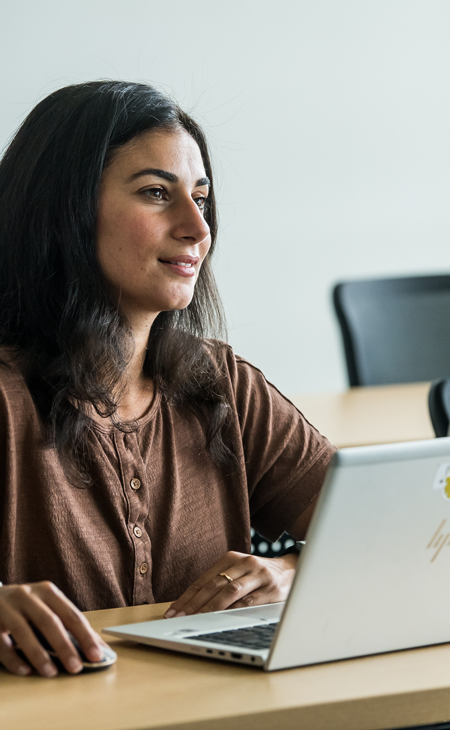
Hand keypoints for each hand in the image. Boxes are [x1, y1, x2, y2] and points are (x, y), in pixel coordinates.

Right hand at [0, 581, 104, 677]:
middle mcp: (27, 596)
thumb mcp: (44, 606)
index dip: (85, 635)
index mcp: (47, 591)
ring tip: (51, 673)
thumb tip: (95, 647)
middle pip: (49, 622)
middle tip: (76, 667)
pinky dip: (14, 658)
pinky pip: (1, 643)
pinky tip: (25, 671)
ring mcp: (7, 608)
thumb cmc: (24, 606)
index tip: (97, 655)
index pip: (71, 614)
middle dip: (64, 646)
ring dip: (39, 655)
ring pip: (24, 632)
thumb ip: (65, 623)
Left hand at [164, 551, 297, 617]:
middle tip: (179, 619)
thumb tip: (191, 606)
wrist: (294, 570)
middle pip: (213, 585)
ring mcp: (259, 575)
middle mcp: (244, 562)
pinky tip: (222, 620)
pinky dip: (234, 612)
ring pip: (229, 592)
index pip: (203, 580)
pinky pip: (249, 602)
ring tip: (196, 621)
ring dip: (210, 608)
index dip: (186, 597)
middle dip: (193, 604)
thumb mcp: (239, 572)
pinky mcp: (272, 589)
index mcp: (231, 557)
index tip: (172, 612)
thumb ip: (221, 584)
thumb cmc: (259, 575)